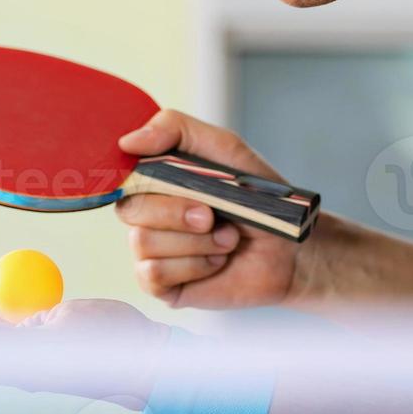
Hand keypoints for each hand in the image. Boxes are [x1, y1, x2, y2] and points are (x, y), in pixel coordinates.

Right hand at [118, 109, 306, 309]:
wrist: (291, 249)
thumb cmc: (259, 198)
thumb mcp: (223, 148)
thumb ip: (175, 129)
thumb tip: (126, 141)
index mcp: (156, 179)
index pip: (120, 173)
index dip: (135, 176)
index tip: (166, 178)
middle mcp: (148, 214)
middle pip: (129, 209)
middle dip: (176, 212)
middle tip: (211, 216)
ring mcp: (152, 251)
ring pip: (143, 242)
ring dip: (194, 241)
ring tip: (226, 239)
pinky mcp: (162, 284)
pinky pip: (153, 274)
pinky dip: (192, 266)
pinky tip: (216, 262)